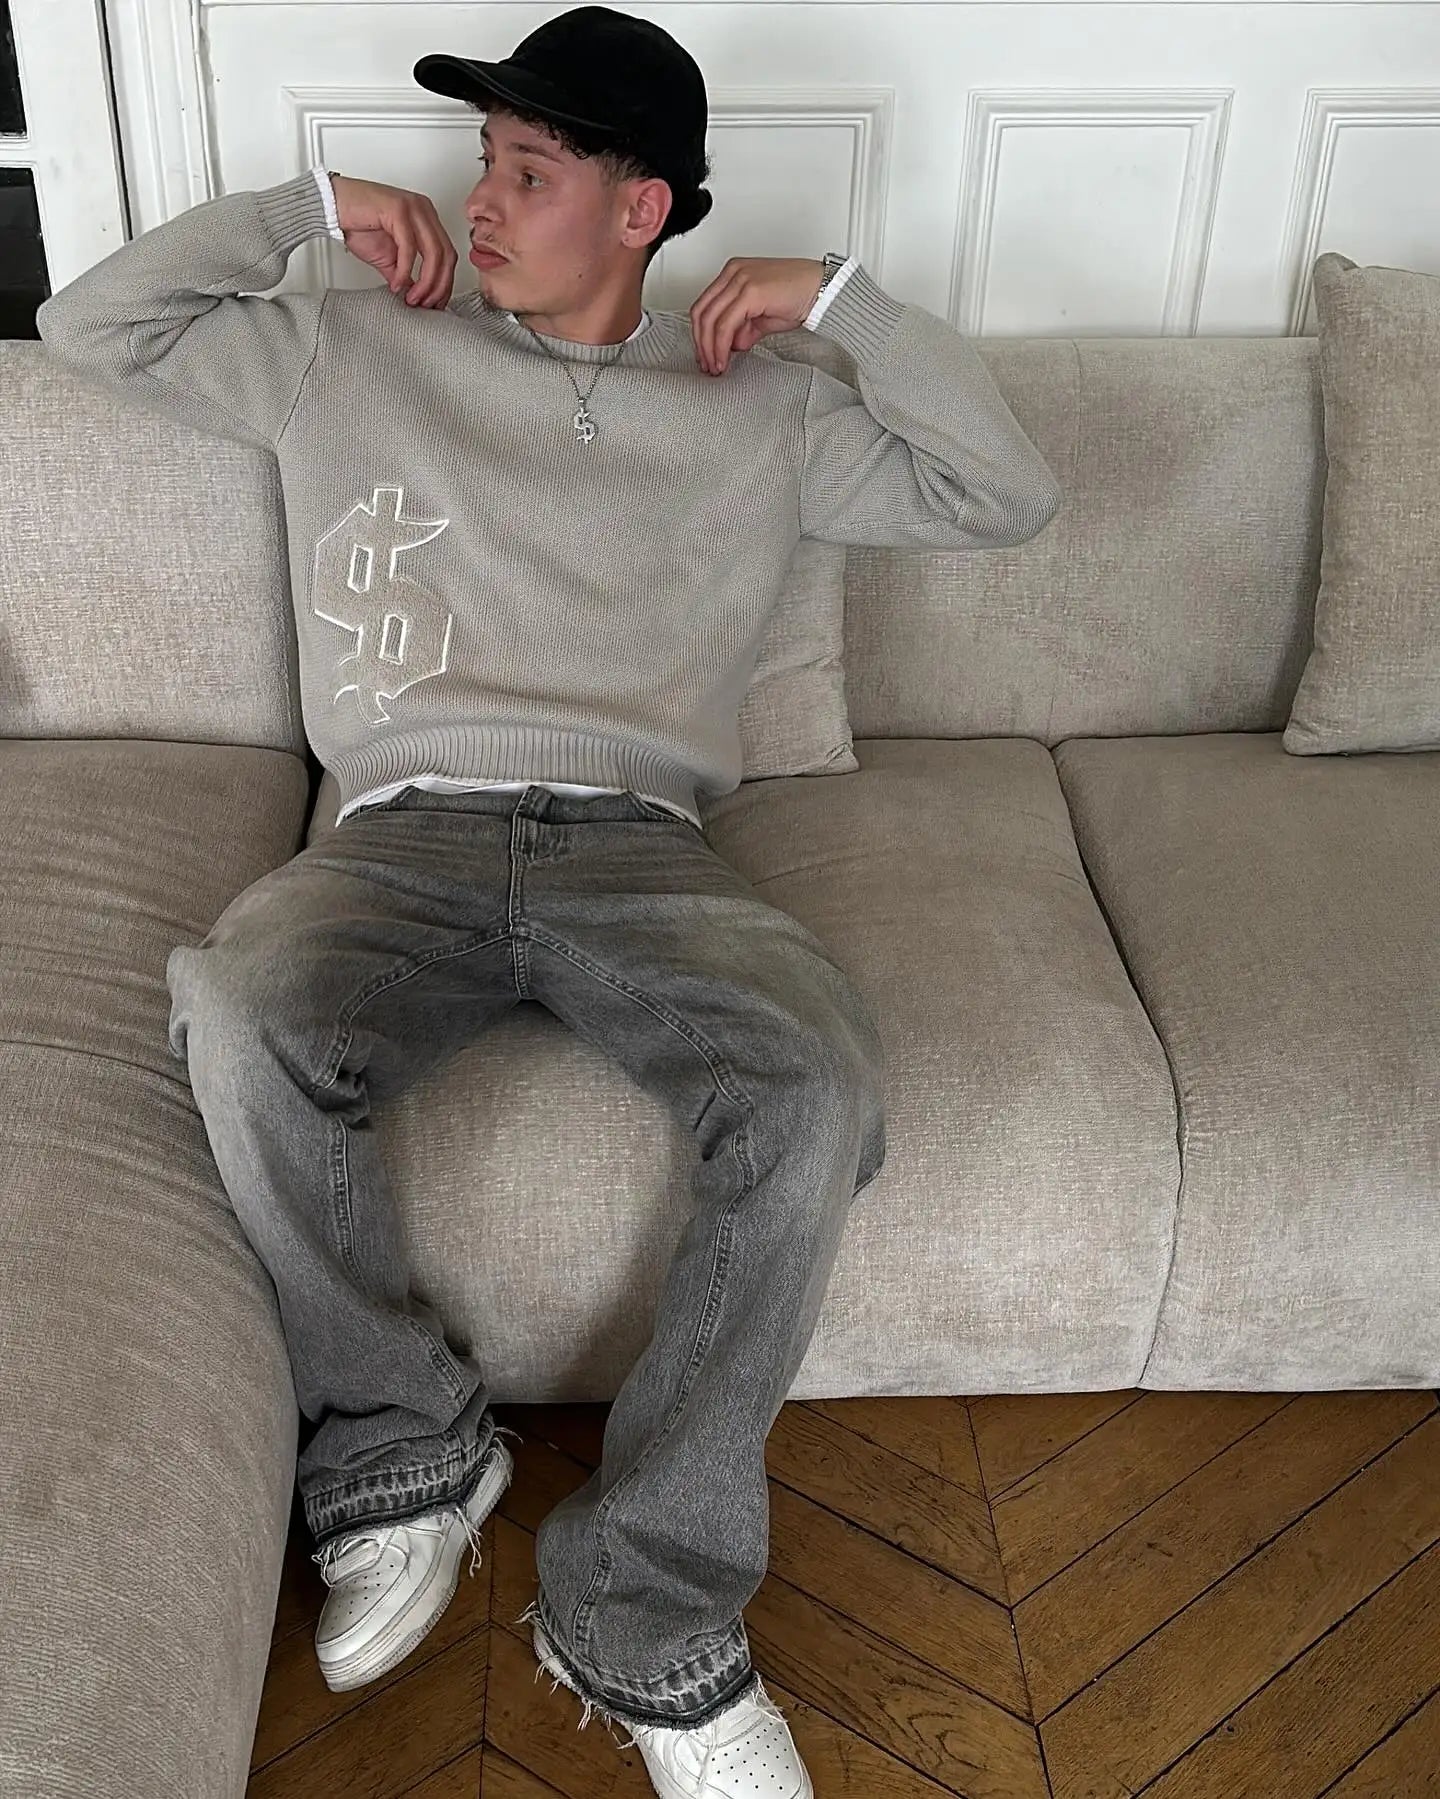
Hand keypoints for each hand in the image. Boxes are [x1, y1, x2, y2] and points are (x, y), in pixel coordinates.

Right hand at [331, 174, 457, 307]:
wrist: (332, 206)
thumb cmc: (357, 224)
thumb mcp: (388, 258)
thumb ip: (405, 275)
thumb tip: (416, 296)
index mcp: (427, 219)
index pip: (448, 255)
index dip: (445, 283)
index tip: (436, 304)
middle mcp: (424, 211)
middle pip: (446, 255)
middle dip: (439, 286)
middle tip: (426, 305)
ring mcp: (413, 208)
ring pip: (433, 252)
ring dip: (425, 281)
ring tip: (412, 298)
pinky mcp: (397, 209)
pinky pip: (409, 247)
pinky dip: (405, 270)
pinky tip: (397, 283)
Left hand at [690, 258, 825, 374]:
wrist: (822, 290)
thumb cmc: (798, 296)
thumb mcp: (762, 316)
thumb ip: (744, 328)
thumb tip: (731, 344)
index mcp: (733, 273)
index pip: (704, 305)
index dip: (700, 334)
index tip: (705, 354)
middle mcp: (733, 272)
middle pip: (701, 312)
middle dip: (701, 344)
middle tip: (707, 365)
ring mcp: (740, 279)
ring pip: (710, 319)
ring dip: (710, 348)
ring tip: (716, 366)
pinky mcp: (750, 292)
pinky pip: (725, 324)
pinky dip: (721, 345)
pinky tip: (725, 358)